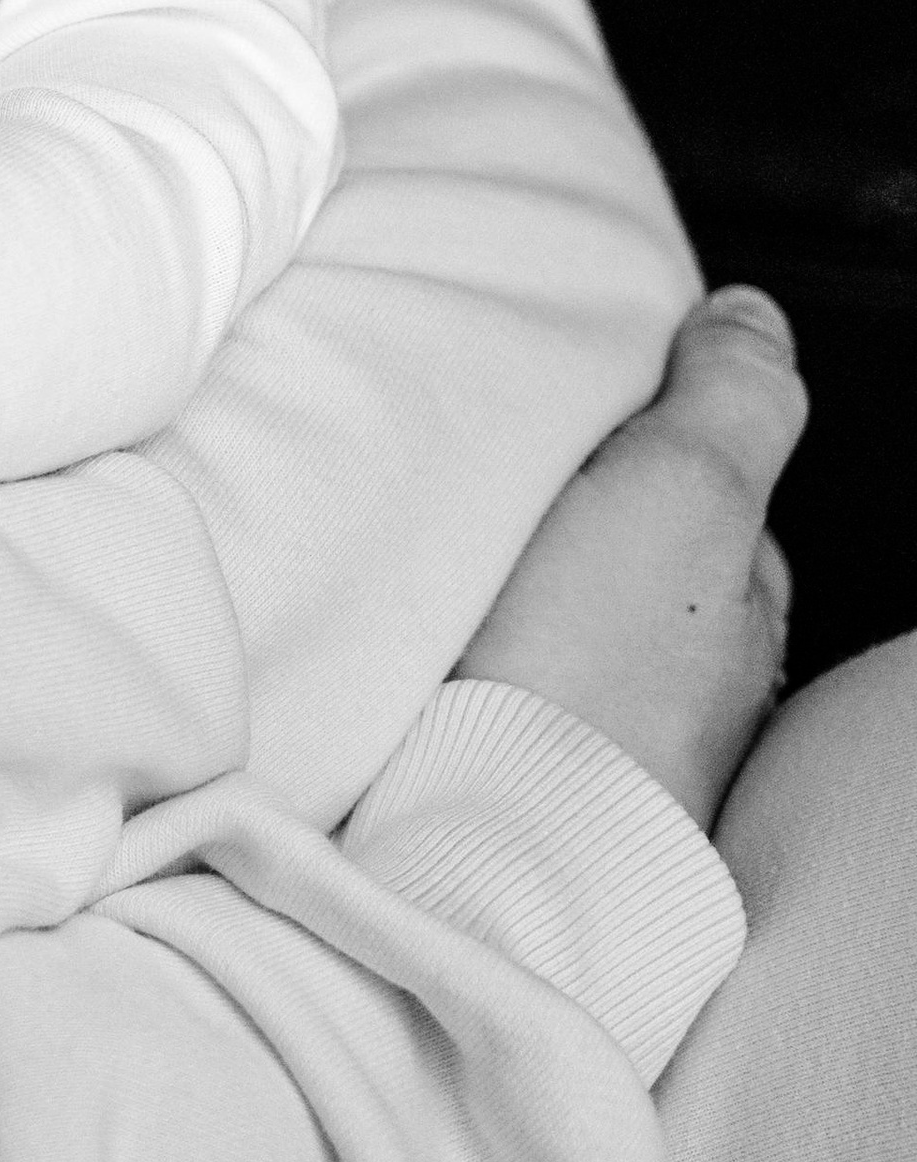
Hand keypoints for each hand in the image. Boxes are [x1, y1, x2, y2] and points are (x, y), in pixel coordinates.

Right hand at [457, 286, 806, 832]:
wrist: (488, 848)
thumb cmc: (594, 671)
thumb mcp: (687, 492)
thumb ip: (730, 399)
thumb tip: (751, 314)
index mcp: (738, 614)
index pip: (704, 496)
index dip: (642, 437)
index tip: (565, 394)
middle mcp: (685, 688)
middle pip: (626, 563)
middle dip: (573, 518)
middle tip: (483, 459)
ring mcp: (596, 745)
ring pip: (554, 623)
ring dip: (504, 583)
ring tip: (429, 536)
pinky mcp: (504, 781)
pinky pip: (485, 681)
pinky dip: (457, 647)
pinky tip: (410, 627)